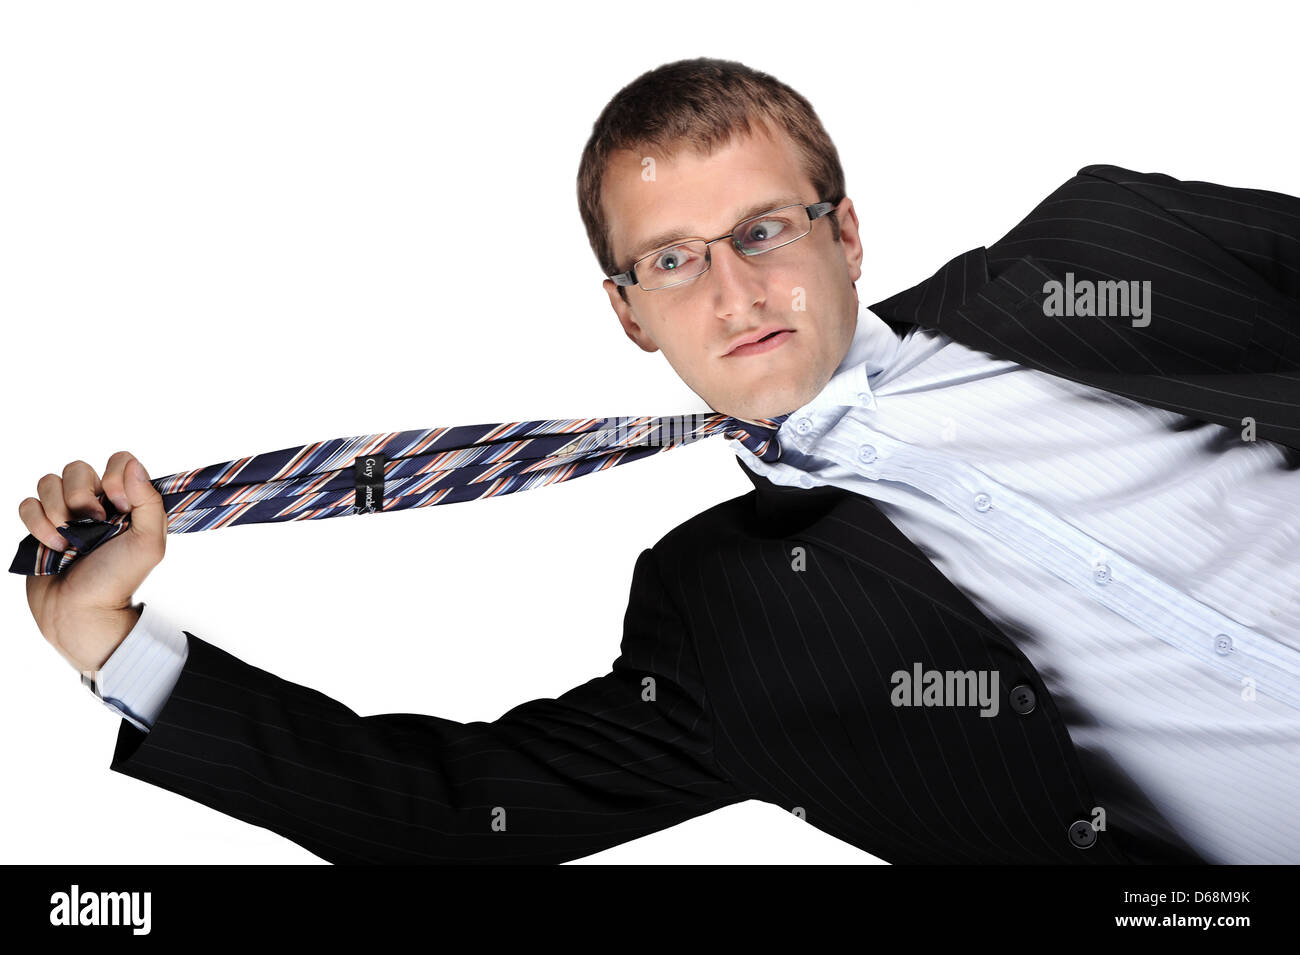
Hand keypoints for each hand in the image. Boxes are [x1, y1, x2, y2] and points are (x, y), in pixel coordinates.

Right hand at [19, 452, 166, 672]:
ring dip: (56, 511)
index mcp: (125, 502)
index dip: (114, 476)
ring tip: (69, 541)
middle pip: (77, 468)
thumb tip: (133, 464)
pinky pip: (26, 504)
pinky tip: (52, 546)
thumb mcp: (149, 543)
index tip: (119, 505)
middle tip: (92, 525)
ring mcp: (64, 514)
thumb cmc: (118, 580)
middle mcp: (95, 503)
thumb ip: (149, 502)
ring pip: (47, 482)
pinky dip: (36, 523)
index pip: (118, 461)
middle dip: (80, 496)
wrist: (82, 613)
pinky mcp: (38, 527)